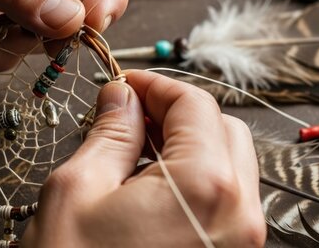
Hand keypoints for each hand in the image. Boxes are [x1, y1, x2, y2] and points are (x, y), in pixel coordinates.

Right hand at [22, 70, 266, 246]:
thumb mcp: (77, 191)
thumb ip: (109, 132)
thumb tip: (121, 96)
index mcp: (205, 186)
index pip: (196, 104)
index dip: (156, 86)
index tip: (125, 86)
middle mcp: (239, 215)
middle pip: (223, 128)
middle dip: (177, 114)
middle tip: (129, 117)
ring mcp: (241, 242)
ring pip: (230, 163)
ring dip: (188, 146)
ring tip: (135, 155)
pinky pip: (225, 199)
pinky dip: (195, 179)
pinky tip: (152, 189)